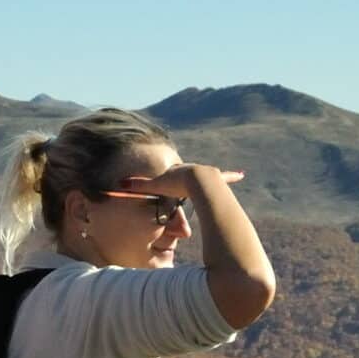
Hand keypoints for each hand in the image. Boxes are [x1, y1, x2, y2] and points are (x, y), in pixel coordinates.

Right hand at [118, 164, 244, 198]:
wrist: (194, 178)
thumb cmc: (174, 184)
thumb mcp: (154, 187)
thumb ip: (138, 188)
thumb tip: (117, 185)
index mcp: (177, 172)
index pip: (172, 173)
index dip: (170, 178)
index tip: (170, 180)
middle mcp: (191, 170)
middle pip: (189, 173)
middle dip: (189, 174)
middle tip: (190, 178)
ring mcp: (203, 173)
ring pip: (207, 174)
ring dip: (212, 174)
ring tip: (218, 173)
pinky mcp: (216, 178)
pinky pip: (224, 177)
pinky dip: (231, 176)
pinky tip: (241, 174)